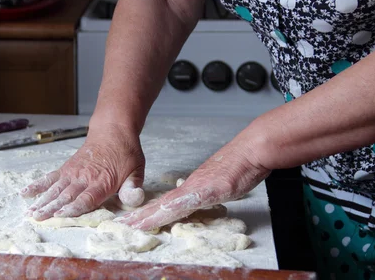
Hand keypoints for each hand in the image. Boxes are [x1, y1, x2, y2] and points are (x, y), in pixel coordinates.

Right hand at [19, 124, 145, 220]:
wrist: (113, 129)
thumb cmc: (126, 152)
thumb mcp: (137, 169)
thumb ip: (133, 187)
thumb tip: (134, 199)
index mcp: (102, 182)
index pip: (86, 198)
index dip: (73, 208)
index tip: (60, 214)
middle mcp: (84, 178)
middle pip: (66, 196)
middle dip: (51, 208)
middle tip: (37, 218)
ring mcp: (73, 172)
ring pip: (55, 189)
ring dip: (42, 201)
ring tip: (30, 212)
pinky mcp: (67, 168)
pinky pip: (50, 177)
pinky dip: (37, 185)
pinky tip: (25, 193)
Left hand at [115, 137, 270, 230]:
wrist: (250, 151)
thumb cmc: (237, 166)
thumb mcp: (217, 184)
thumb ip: (205, 193)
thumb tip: (195, 201)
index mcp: (190, 187)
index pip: (165, 203)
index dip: (148, 212)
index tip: (134, 219)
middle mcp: (190, 187)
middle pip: (161, 205)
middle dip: (141, 215)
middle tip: (123, 224)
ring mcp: (198, 187)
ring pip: (169, 204)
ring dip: (151, 215)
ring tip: (134, 224)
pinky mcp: (209, 189)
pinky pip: (188, 201)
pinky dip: (174, 208)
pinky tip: (163, 213)